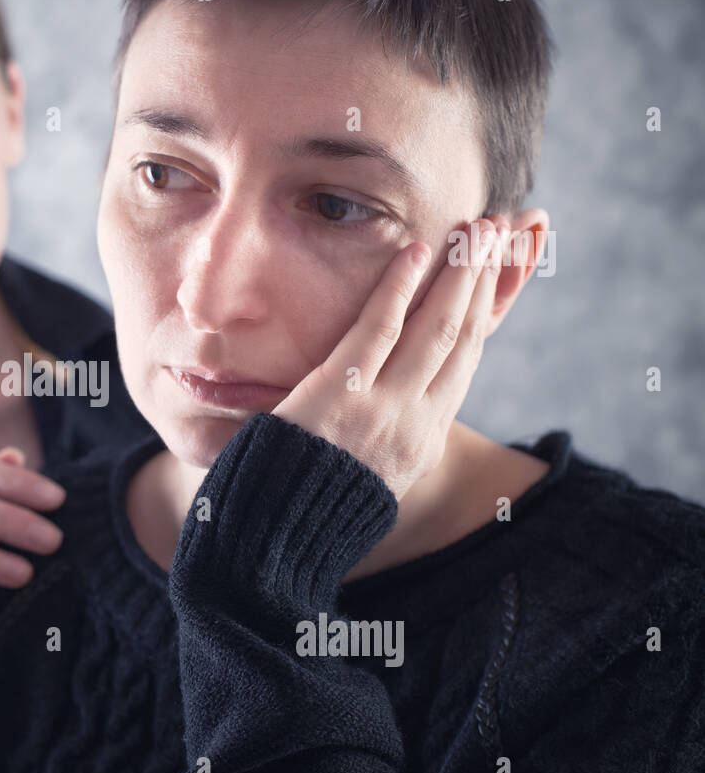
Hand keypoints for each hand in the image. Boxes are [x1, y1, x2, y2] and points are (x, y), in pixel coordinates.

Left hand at [271, 215, 509, 501]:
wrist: (271, 543)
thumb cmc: (302, 508)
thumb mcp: (364, 480)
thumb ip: (386, 443)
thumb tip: (397, 419)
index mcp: (422, 444)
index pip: (467, 362)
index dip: (488, 310)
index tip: (501, 270)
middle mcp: (416, 424)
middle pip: (463, 337)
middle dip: (485, 279)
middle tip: (497, 231)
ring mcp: (382, 409)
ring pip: (437, 328)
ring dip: (460, 272)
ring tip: (475, 228)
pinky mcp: (341, 395)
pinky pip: (380, 329)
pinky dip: (402, 287)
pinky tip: (417, 251)